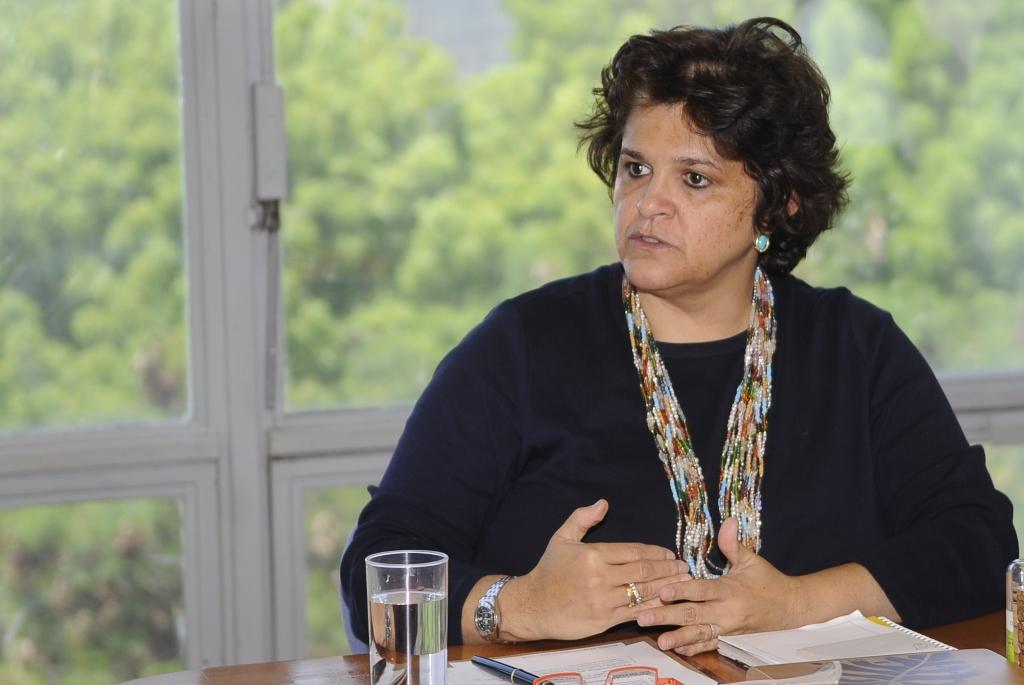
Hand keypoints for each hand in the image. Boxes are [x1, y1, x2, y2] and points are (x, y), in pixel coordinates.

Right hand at [501, 499, 688, 640]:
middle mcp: (600, 577)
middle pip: (643, 572)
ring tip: (684, 584)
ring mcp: (603, 601)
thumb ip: (582, 519)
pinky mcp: (604, 621)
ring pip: (643, 592)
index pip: (633, 552)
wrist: (532, 606)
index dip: (655, 553)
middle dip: (667, 569)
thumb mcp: (561, 539)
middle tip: (684, 567)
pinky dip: (654, 608)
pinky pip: (635, 613)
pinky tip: (667, 605)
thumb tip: (603, 503)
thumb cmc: (548, 571)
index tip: (669, 554)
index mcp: (593, 555)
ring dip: (667, 588)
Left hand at [636, 517, 803, 655]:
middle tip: (643, 616)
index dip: (682, 591)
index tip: (663, 591)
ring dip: (678, 638)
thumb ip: (733, 544)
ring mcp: (727, 628)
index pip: (702, 591)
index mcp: (730, 590)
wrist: (790, 607)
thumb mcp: (751, 560)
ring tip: (660, 641)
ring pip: (699, 634)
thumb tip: (727, 520)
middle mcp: (727, 612)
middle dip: (667, 616)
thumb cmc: (768, 581)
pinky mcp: (729, 638)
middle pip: (693, 615)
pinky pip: (710, 645)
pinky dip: (695, 649)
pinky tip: (679, 650)